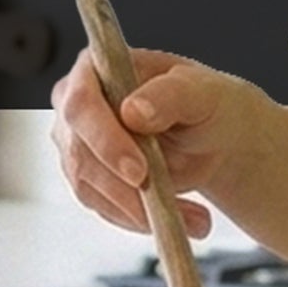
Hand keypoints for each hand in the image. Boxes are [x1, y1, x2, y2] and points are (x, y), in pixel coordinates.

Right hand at [49, 44, 260, 236]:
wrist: (210, 138)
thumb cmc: (204, 102)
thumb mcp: (201, 92)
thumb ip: (169, 95)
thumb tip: (134, 111)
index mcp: (96, 68)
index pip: (80, 103)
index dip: (104, 139)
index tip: (137, 171)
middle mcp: (77, 104)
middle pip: (78, 152)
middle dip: (122, 185)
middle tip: (166, 200)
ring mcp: (77, 143)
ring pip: (89, 186)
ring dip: (138, 208)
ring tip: (192, 216)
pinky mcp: (88, 178)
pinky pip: (103, 206)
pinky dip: (138, 217)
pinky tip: (176, 217)